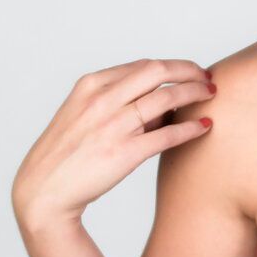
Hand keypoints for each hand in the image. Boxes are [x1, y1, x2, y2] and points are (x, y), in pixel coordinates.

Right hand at [12, 58, 215, 228]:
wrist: (44, 190)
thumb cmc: (68, 153)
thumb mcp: (84, 115)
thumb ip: (117, 103)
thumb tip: (161, 103)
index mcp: (90, 85)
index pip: (143, 66)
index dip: (173, 66)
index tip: (190, 71)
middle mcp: (102, 100)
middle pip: (158, 71)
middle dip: (189, 71)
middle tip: (207, 78)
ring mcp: (113, 125)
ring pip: (167, 98)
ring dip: (195, 93)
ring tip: (212, 96)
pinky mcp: (125, 152)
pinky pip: (168, 134)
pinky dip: (191, 128)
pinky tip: (204, 127)